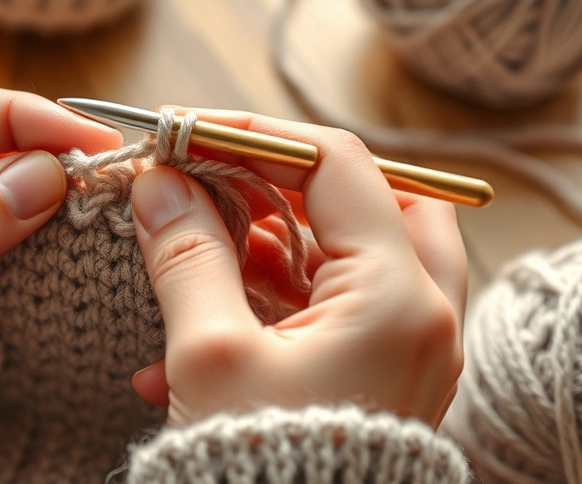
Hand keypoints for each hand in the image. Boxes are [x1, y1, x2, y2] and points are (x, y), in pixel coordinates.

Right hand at [129, 108, 465, 427]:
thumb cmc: (261, 467)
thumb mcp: (210, 353)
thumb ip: (186, 251)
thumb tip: (159, 181)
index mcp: (398, 298)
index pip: (338, 165)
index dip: (256, 136)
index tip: (189, 131)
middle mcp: (421, 315)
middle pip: (367, 198)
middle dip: (283, 182)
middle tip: (214, 178)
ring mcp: (404, 345)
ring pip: (349, 252)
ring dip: (268, 240)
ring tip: (192, 248)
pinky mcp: (375, 371)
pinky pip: (330, 307)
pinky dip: (268, 297)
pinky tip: (195, 323)